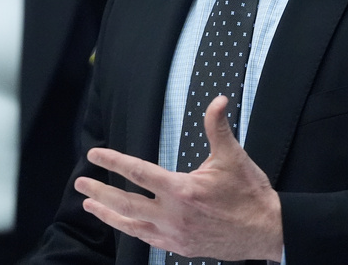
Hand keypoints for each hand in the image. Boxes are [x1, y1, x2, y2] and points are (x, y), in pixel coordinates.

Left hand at [75, 95, 283, 260]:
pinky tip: (123, 225)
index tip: (94, 155)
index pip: (137, 172)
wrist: (266, 231)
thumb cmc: (250, 193)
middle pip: (125, 203)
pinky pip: (147, 239)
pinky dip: (130, 230)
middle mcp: (172, 215)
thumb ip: (218, 127)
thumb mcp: (233, 156)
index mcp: (182, 190)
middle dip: (99, 190)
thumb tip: (218, 100)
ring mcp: (174, 234)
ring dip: (108, 214)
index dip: (113, 162)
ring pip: (130, 225)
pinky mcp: (180, 247)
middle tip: (81, 181)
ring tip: (90, 205)